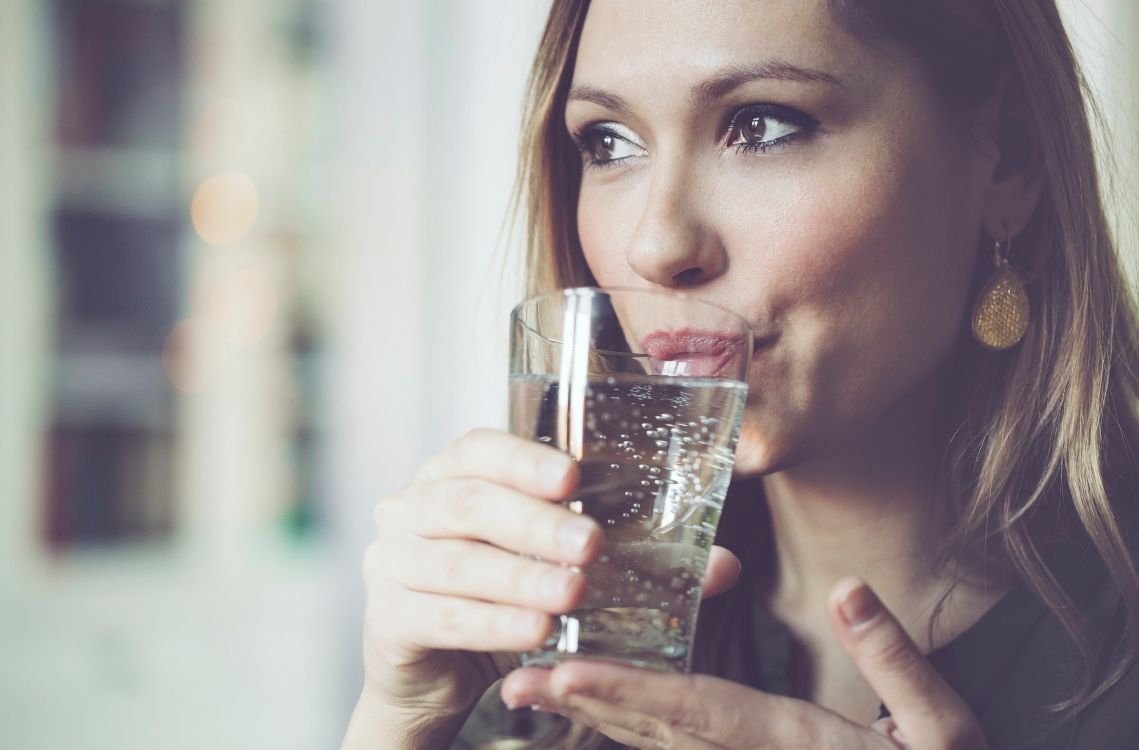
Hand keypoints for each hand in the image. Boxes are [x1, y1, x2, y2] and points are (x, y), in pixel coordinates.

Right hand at [351, 429, 742, 747]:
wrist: (436, 669)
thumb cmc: (505, 595)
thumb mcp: (559, 566)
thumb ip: (633, 558)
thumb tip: (724, 566)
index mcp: (451, 475)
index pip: (478, 448)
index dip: (524, 458)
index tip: (575, 477)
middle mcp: (411, 507)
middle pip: (467, 501)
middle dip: (535, 523)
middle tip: (592, 546)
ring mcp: (389, 562)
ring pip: (455, 560)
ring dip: (519, 576)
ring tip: (573, 594)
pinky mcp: (386, 618)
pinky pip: (440, 615)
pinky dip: (492, 622)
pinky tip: (535, 632)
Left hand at [499, 578, 987, 749]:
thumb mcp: (945, 728)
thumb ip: (896, 660)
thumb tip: (851, 591)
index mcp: (790, 738)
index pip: (693, 710)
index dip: (625, 692)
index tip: (564, 673)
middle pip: (654, 729)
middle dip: (582, 705)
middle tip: (514, 681)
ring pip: (656, 742)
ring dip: (594, 715)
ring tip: (535, 689)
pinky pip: (677, 745)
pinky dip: (632, 724)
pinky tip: (601, 706)